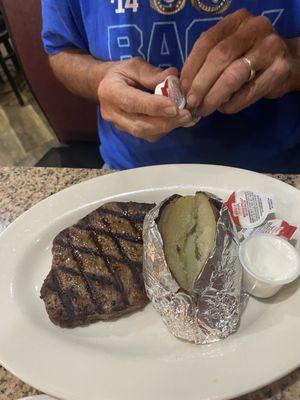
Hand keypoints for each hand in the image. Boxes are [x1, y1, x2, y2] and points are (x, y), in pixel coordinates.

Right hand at [98, 57, 191, 141]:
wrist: (106, 86)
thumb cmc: (122, 73)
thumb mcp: (135, 66)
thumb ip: (152, 74)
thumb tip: (173, 76)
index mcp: (110, 91)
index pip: (132, 102)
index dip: (154, 106)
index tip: (174, 106)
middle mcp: (112, 113)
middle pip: (139, 125)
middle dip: (165, 122)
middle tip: (186, 115)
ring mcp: (120, 126)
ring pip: (145, 133)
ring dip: (168, 127)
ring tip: (185, 117)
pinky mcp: (129, 132)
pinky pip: (149, 135)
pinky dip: (165, 128)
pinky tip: (176, 120)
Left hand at [181, 9, 299, 115]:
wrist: (288, 62)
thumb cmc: (250, 58)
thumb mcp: (229, 50)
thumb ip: (208, 61)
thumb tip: (183, 87)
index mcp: (236, 20)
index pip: (207, 41)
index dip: (191, 67)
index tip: (182, 88)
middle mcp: (254, 28)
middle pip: (220, 57)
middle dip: (201, 84)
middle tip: (191, 103)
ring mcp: (270, 47)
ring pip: (234, 74)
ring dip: (215, 96)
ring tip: (204, 110)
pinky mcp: (280, 70)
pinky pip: (250, 91)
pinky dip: (233, 103)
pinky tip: (224, 109)